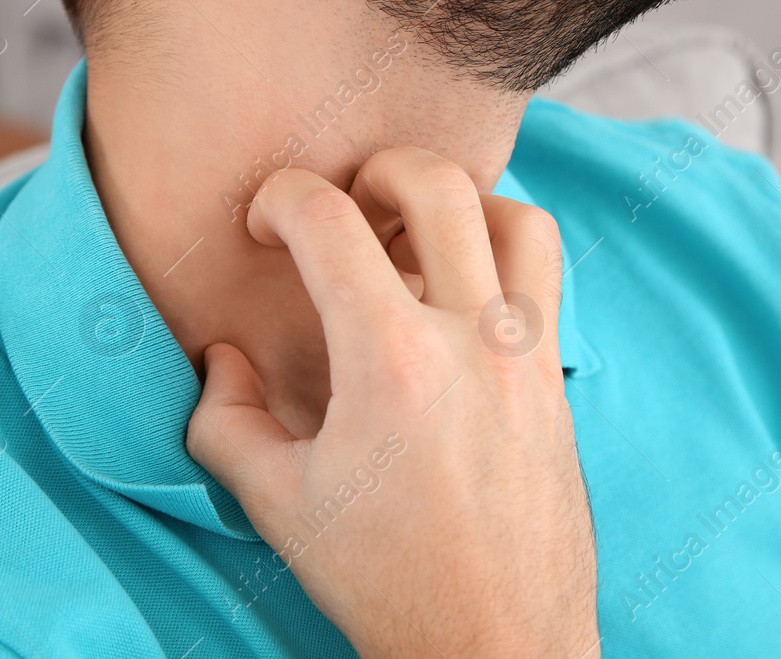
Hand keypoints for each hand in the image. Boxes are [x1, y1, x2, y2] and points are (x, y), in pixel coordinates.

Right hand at [187, 147, 598, 657]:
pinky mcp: (556, 381)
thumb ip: (224, 418)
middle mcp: (471, 340)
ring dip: (462, 205)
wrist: (497, 644)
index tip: (266, 224)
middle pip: (436, 184)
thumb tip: (223, 359)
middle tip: (345, 208)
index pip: (328, 219)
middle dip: (375, 170)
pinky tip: (460, 300)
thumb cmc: (386, 582)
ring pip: (517, 217)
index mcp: (390, 361)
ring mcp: (526, 357)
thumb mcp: (275, 503)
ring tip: (416, 241)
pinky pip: (544, 278)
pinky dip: (503, 256)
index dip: (280, 198)